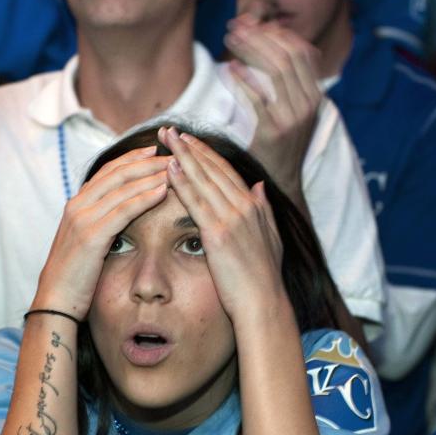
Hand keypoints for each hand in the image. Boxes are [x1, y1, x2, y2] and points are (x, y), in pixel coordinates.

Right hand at [32, 147, 169, 320]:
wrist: (56, 300)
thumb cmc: (75, 275)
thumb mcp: (87, 241)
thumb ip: (100, 222)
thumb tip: (123, 213)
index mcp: (77, 204)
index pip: (108, 171)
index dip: (133, 158)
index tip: (155, 151)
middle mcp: (78, 205)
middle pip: (117, 172)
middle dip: (147, 161)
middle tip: (172, 153)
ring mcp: (83, 219)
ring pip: (122, 187)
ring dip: (151, 175)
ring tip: (174, 168)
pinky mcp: (91, 236)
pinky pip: (123, 210)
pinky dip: (144, 197)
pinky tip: (163, 190)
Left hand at [159, 127, 284, 324]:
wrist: (264, 304)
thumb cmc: (264, 278)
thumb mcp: (272, 239)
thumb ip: (264, 210)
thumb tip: (259, 186)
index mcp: (254, 207)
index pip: (226, 171)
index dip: (206, 152)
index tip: (188, 139)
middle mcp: (245, 207)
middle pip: (212, 168)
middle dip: (189, 146)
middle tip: (168, 130)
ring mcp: (232, 219)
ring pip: (203, 179)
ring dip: (182, 156)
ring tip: (164, 139)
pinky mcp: (219, 234)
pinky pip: (196, 202)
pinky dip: (182, 182)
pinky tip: (168, 168)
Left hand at [225, 14, 323, 201]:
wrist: (280, 178)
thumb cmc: (281, 140)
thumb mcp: (295, 109)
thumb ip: (288, 79)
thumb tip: (272, 40)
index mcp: (315, 95)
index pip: (301, 51)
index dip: (277, 33)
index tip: (253, 23)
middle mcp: (309, 104)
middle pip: (287, 56)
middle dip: (260, 36)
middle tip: (234, 26)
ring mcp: (292, 118)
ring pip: (275, 71)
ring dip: (250, 50)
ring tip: (229, 39)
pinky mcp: (273, 131)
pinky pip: (257, 97)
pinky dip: (242, 79)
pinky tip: (229, 67)